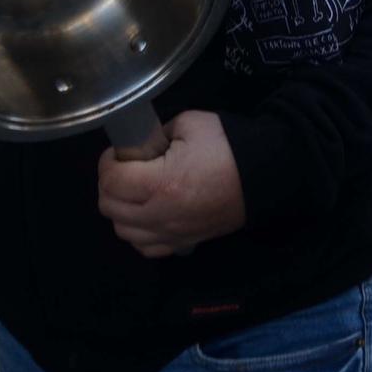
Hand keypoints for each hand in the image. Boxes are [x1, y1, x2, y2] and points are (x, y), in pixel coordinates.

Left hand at [97, 111, 246, 257]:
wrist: (263, 175)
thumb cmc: (226, 146)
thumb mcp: (188, 123)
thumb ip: (155, 135)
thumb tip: (139, 148)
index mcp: (162, 182)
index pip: (111, 181)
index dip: (108, 162)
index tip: (119, 152)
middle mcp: (161, 214)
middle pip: (110, 208)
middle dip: (109, 184)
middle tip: (124, 168)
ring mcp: (172, 233)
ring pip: (122, 231)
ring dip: (120, 209)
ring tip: (134, 190)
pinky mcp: (183, 243)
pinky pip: (144, 248)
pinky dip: (137, 232)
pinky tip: (147, 213)